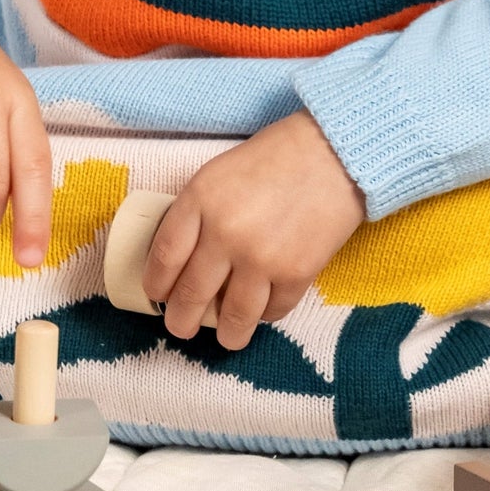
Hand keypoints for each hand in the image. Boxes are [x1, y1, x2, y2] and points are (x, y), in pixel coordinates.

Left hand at [143, 109, 364, 350]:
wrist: (333, 153)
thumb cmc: (275, 158)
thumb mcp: (218, 174)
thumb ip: (196, 213)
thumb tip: (181, 261)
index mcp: (200, 201)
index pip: (164, 257)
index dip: (156, 284)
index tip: (158, 294)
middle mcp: (225, 233)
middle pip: (191, 294)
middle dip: (181, 320)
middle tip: (181, 327)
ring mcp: (261, 258)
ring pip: (232, 317)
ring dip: (225, 334)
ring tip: (225, 337)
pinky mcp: (296, 273)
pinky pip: (272, 311)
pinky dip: (265, 315)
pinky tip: (263, 310)